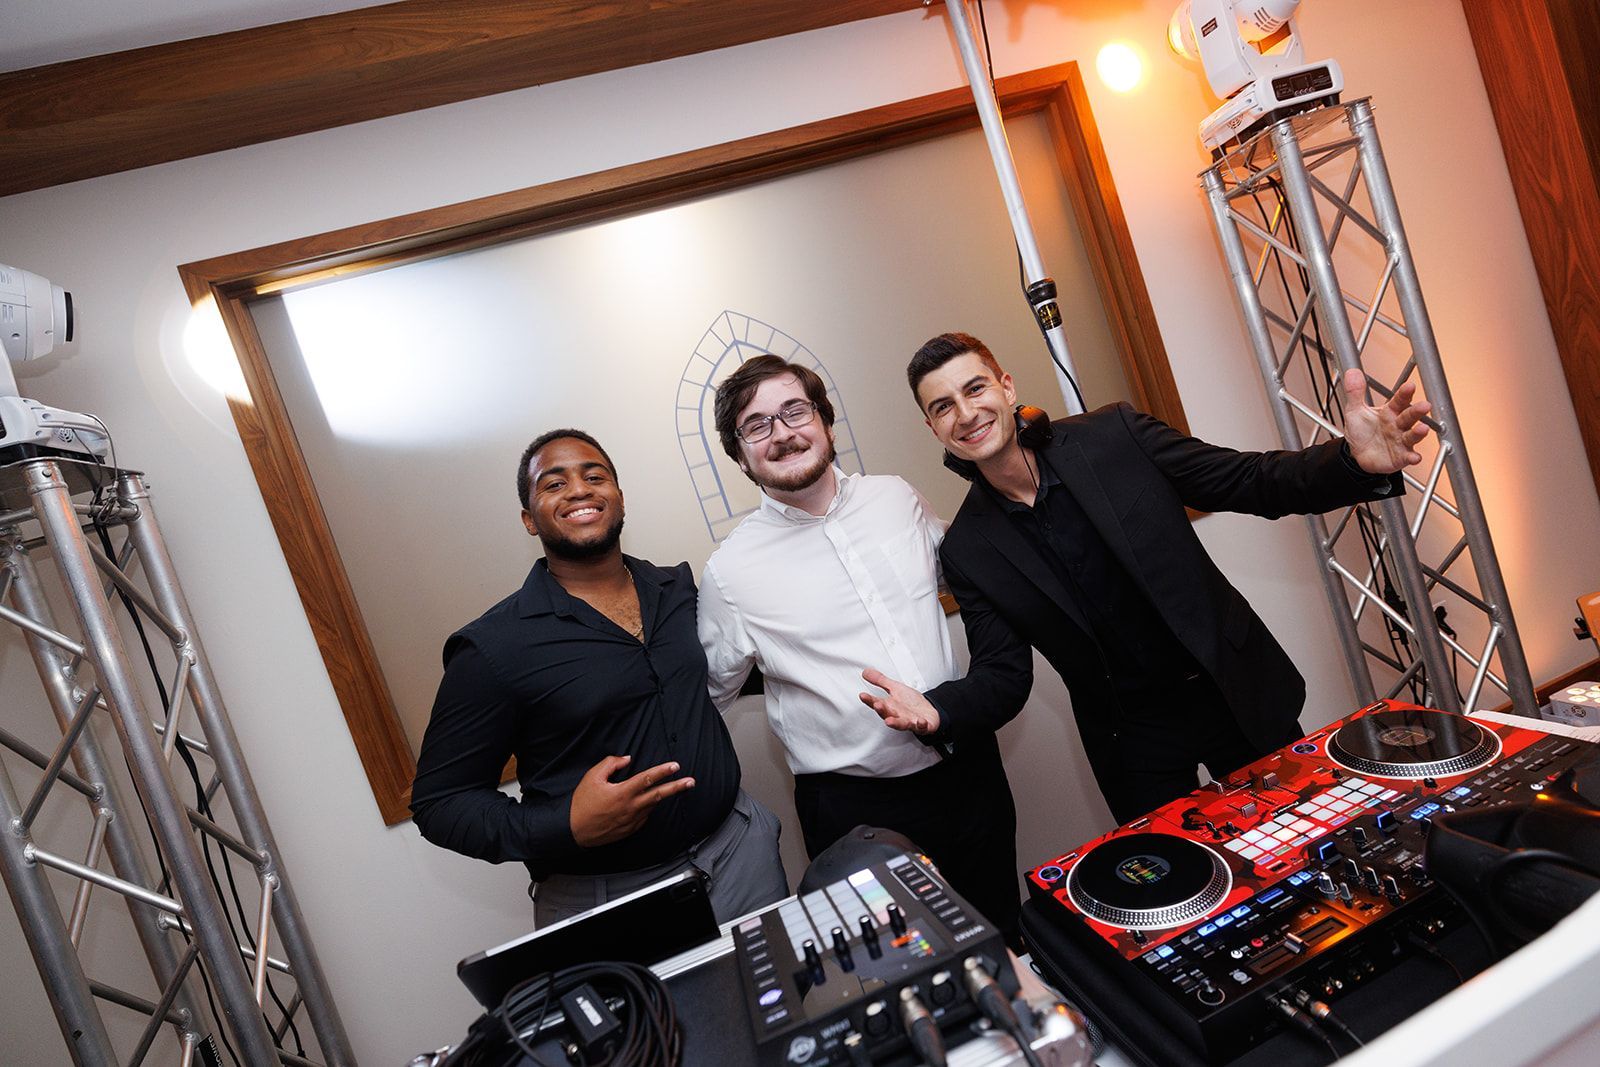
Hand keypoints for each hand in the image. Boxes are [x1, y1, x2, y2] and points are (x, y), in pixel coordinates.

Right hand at [569, 754, 694, 846]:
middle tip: (691, 782)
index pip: (647, 779)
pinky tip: (643, 803)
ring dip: (661, 797)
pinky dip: (646, 808)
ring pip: (651, 805)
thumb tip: (626, 759)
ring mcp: (631, 821)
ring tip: (669, 788)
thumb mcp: (592, 777)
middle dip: (677, 787)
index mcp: (622, 793)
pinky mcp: (630, 830)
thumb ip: (611, 764)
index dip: (663, 771)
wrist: (573, 830)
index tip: (675, 766)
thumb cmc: (581, 803)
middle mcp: (630, 808)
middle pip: (658, 795)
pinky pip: (644, 816)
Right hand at [859, 668, 941, 734]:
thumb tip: (866, 672)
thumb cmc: (910, 703)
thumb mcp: (895, 688)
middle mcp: (897, 715)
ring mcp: (909, 722)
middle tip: (877, 704)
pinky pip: (922, 727)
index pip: (876, 703)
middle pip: (887, 714)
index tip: (862, 695)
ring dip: (895, 723)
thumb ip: (880, 681)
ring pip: (901, 724)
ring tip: (889, 722)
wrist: (928, 714)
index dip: (869, 700)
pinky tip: (921, 721)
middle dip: (882, 710)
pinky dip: (921, 725)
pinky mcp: (922, 726)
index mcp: (890, 706)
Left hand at [1341, 368, 1431, 474]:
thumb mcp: (1355, 411)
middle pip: (1410, 416)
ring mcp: (1400, 441)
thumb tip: (1352, 373)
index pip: (1399, 400)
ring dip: (1418, 433)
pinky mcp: (1400, 456)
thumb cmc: (1362, 431)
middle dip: (1417, 411)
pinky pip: (1407, 456)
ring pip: (1412, 435)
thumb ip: (1355, 392)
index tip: (1410, 386)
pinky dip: (1412, 457)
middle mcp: (1398, 425)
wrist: (1357, 454)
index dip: (1404, 393)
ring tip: (1422, 429)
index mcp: (1389, 412)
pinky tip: (1414, 457)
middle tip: (1425, 406)